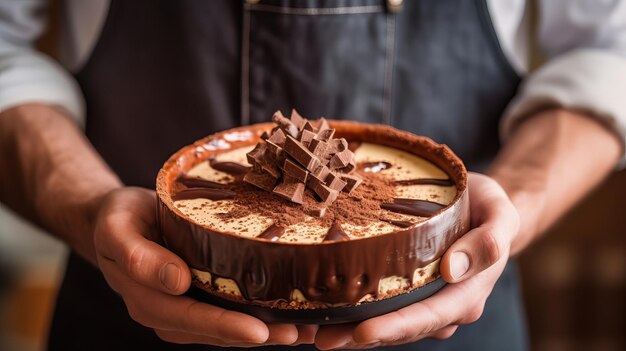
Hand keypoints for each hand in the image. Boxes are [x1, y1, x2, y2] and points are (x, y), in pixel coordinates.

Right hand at [93, 187, 314, 345]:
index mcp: (148, 300)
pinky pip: (230, 308)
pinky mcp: (200, 295)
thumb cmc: (119, 220)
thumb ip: (138, 257)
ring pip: (228, 324)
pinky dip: (260, 311)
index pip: (191, 318)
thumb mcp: (118, 229)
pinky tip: (290, 309)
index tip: (259, 332)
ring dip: (266, 329)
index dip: (225, 327)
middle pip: (217, 330)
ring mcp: (186, 306)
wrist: (120, 218)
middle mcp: (170, 311)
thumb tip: (175, 281)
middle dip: (258, 334)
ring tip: (305, 328)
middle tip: (298, 333)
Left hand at [314, 173, 519, 348]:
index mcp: (467, 293)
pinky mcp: (408, 290)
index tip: (363, 332)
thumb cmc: (489, 207)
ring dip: (351, 330)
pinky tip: (321, 313)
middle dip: (362, 336)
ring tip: (312, 332)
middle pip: (402, 327)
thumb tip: (453, 271)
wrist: (482, 205)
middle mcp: (445, 305)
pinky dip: (353, 311)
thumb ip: (487, 242)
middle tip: (323, 339)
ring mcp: (425, 300)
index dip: (396, 327)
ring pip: (387, 321)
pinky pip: (381, 305)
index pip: (430, 315)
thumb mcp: (499, 215)